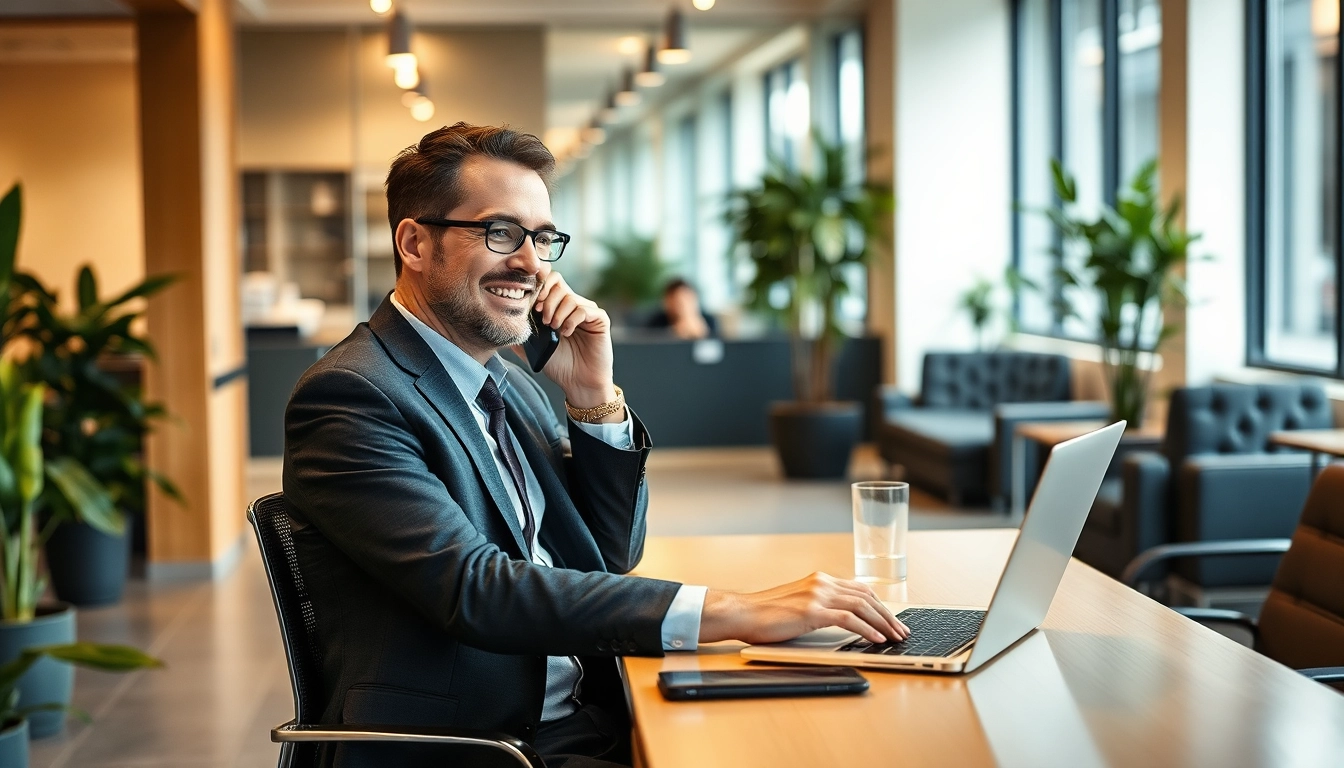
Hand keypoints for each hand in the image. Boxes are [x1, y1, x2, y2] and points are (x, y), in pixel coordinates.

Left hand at [526, 267, 618, 414]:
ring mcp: (587, 311)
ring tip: (554, 329)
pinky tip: (566, 333)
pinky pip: (584, 309)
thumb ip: (518, 332)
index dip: (537, 287)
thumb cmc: (558, 365)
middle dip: (546, 298)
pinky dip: (572, 320)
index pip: (547, 282)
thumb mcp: (531, 347)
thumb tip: (498, 322)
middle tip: (542, 318)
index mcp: (557, 307)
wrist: (578, 383)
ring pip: (569, 297)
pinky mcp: (600, 319)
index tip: (531, 304)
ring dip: (558, 312)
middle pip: (557, 282)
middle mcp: (572, 305)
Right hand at [698, 572, 909, 644]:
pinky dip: (866, 629)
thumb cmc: (764, 614)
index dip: (880, 605)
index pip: (860, 589)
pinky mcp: (812, 611)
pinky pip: (848, 619)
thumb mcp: (797, 604)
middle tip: (901, 631)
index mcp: (819, 580)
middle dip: (888, 615)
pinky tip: (875, 639)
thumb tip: (843, 621)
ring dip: (883, 623)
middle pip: (866, 596)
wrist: (742, 613)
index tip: (891, 620)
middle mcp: (821, 583)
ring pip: (862, 606)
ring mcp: (817, 595)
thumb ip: (819, 606)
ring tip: (894, 637)